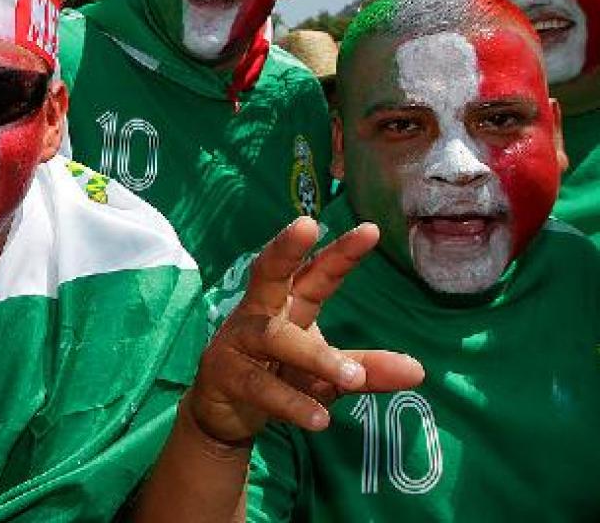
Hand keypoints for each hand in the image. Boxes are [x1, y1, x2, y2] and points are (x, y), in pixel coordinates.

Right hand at [186, 217, 423, 445]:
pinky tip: (320, 419)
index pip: (316, 272)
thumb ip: (366, 369)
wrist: (224, 413)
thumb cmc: (280, 377)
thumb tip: (419, 371)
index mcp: (288, 303)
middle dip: (285, 249)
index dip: (341, 252)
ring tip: (353, 377)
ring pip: (275, 338)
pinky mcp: (223, 374)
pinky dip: (291, 403)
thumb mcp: (327, 375)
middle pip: (269, 273)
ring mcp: (238, 341)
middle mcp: (259, 312)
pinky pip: (260, 386)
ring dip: (315, 356)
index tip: (371, 230)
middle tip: (306, 225)